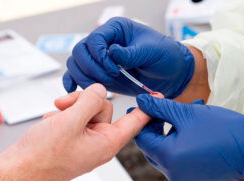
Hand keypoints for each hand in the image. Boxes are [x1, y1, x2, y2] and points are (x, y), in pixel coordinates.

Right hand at [0, 84, 152, 180]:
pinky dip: (61, 116)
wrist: (17, 171)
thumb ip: (89, 102)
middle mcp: (98, 142)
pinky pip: (74, 117)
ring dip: (69, 109)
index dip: (146, 107)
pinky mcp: (72, 139)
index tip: (160, 95)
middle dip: (83, 102)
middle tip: (63, 107)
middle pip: (103, 108)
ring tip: (53, 119)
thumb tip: (99, 90)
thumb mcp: (70, 122)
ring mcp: (84, 141)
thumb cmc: (43, 156)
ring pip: (86, 110)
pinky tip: (50, 125)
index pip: (133, 122)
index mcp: (106, 143)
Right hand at [63, 17, 194, 97]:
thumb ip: (131, 53)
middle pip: (80, 51)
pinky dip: (73, 81)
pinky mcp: (98, 73)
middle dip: (91, 68)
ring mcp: (99, 58)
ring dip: (84, 77)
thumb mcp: (152, 51)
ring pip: (76, 64)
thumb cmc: (164, 56)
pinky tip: (73, 89)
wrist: (170, 73)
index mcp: (115, 29)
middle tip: (109, 79)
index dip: (99, 56)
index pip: (94, 39)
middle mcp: (104, 41)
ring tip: (101, 88)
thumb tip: (112, 53)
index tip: (114, 69)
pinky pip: (77, 74)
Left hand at [133, 95, 243, 180]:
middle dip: (157, 125)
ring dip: (171, 132)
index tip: (147, 105)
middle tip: (166, 107)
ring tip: (186, 113)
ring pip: (166, 153)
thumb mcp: (187, 113)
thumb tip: (141, 101)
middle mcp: (172, 174)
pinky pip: (179, 160)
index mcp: (168, 158)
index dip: (143, 119)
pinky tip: (194, 129)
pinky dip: (181, 144)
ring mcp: (184, 179)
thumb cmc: (223, 130)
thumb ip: (160, 107)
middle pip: (152, 147)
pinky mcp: (195, 179)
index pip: (142, 138)